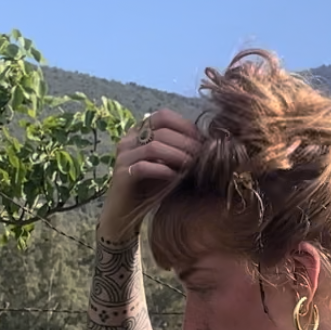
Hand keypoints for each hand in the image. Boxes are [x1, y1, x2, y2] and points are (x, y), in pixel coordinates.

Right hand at [97, 107, 200, 244]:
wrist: (126, 213)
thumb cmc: (151, 187)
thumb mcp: (168, 164)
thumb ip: (180, 150)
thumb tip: (208, 142)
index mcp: (139, 132)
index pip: (163, 116)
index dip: (185, 125)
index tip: (202, 140)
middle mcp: (128, 140)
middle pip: (161, 131)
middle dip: (186, 143)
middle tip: (203, 156)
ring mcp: (123, 157)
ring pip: (154, 147)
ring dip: (178, 156)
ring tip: (192, 166)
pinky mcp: (122, 175)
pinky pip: (144, 167)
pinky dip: (164, 171)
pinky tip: (176, 178)